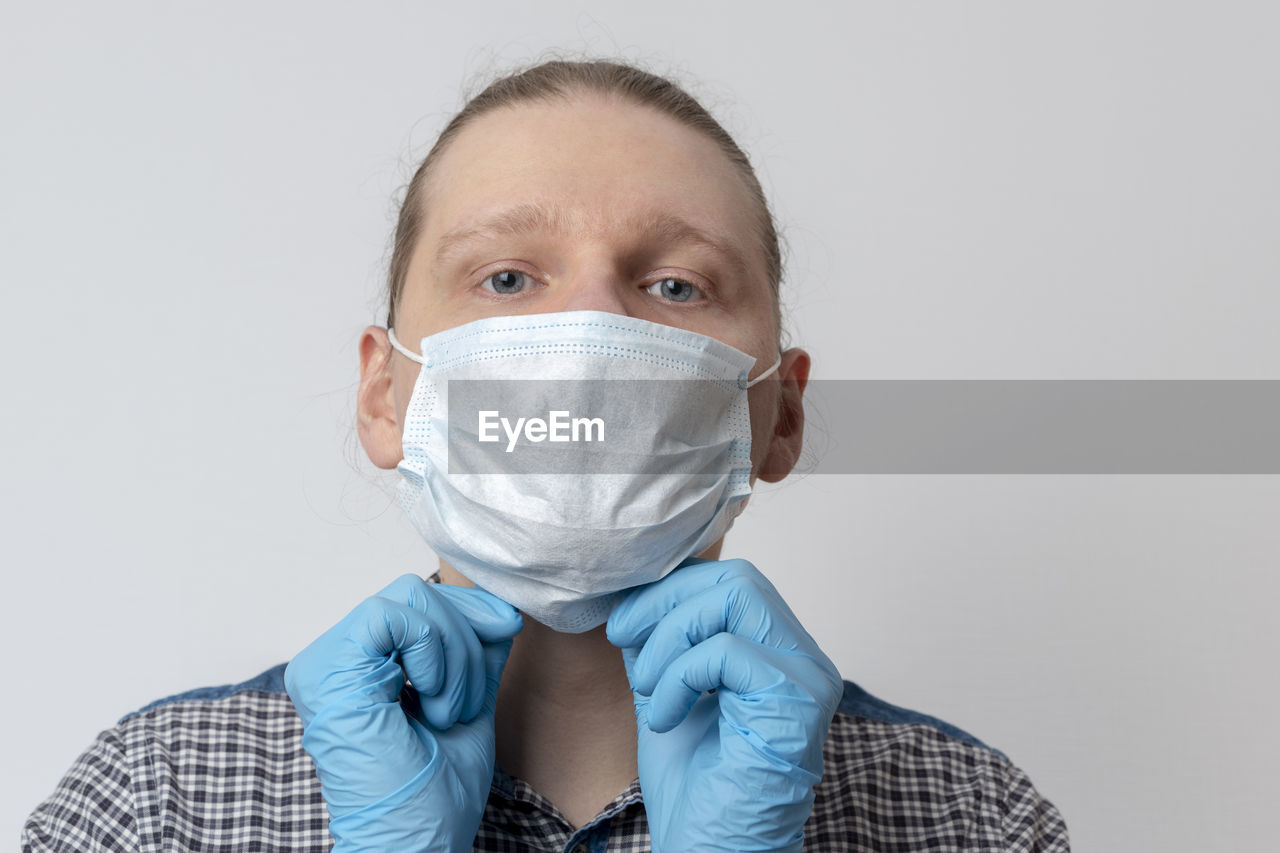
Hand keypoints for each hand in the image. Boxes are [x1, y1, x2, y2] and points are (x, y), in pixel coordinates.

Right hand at [284, 574, 522, 852]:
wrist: (414, 842)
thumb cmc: (434, 790)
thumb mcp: (467, 700)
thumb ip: (476, 652)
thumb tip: (500, 607)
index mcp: (360, 667)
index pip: (418, 601)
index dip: (470, 611)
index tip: (506, 632)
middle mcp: (335, 660)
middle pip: (416, 593)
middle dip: (465, 638)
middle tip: (464, 703)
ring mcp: (326, 663)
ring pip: (410, 597)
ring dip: (453, 654)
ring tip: (447, 712)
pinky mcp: (330, 670)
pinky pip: (393, 615)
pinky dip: (431, 651)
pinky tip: (429, 699)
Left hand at [606, 558, 843, 852]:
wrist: (711, 852)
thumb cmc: (696, 789)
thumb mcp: (666, 693)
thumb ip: (659, 645)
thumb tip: (633, 598)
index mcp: (778, 654)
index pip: (731, 582)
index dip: (672, 589)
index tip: (624, 622)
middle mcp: (804, 659)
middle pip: (737, 578)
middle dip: (667, 601)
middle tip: (624, 636)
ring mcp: (808, 678)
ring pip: (735, 598)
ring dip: (671, 638)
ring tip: (648, 689)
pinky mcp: (797, 701)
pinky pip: (725, 650)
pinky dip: (679, 677)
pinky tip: (665, 719)